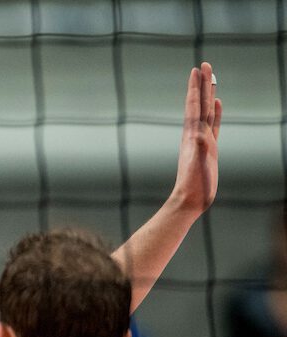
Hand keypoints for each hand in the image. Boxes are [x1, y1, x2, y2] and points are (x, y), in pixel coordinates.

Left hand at [170, 62, 221, 216]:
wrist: (190, 200)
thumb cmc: (194, 185)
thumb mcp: (197, 166)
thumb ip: (199, 150)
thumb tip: (199, 135)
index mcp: (193, 135)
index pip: (195, 106)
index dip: (196, 88)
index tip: (197, 69)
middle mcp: (195, 134)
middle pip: (200, 103)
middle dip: (202, 84)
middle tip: (204, 64)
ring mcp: (202, 140)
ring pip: (207, 111)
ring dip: (208, 95)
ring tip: (210, 80)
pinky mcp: (209, 148)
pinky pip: (213, 125)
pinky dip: (216, 113)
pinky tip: (217, 105)